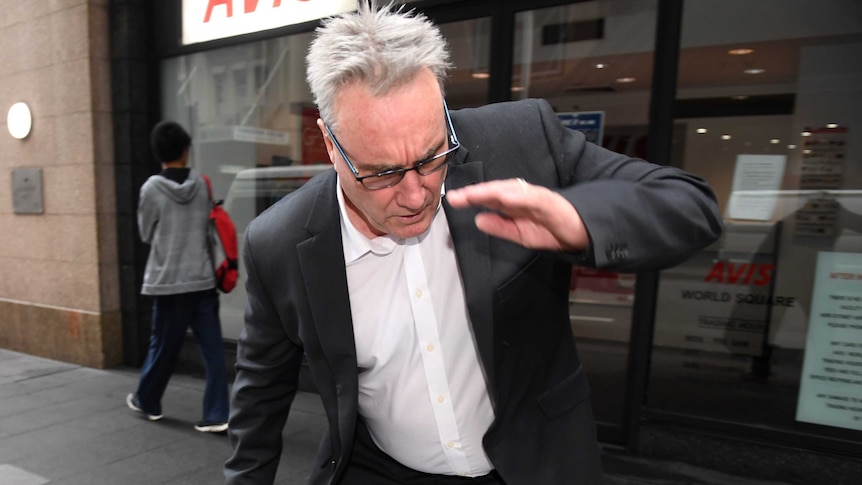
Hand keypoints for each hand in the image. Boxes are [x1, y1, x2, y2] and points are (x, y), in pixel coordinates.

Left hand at [446, 178, 588, 250]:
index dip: (472, 198)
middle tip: (457, 196)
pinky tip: (505, 197)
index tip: (453, 199)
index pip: (490, 199)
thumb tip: (478, 219)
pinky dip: (519, 197)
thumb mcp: (521, 234)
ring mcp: (536, 198)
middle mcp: (523, 198)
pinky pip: (533, 198)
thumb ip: (500, 227)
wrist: (583, 233)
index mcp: (515, 205)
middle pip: (497, 191)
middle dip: (477, 193)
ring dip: (493, 191)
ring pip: (512, 191)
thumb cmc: (553, 230)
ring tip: (475, 194)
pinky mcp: (551, 202)